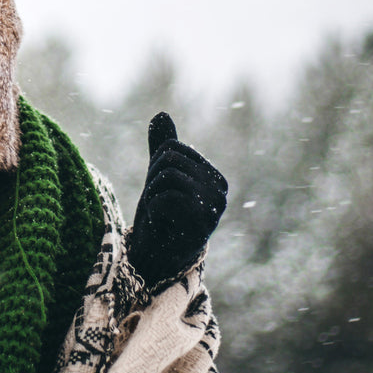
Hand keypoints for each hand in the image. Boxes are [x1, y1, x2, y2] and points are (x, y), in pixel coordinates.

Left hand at [127, 113, 227, 290]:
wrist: (156, 259)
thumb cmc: (161, 217)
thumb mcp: (159, 176)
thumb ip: (162, 147)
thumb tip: (161, 113)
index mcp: (215, 177)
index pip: (172, 148)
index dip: (155, 168)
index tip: (162, 192)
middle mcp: (220, 190)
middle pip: (169, 159)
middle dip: (153, 180)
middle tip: (158, 204)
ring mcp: (214, 207)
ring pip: (166, 176)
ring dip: (152, 195)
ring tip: (160, 214)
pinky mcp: (201, 223)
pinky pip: (165, 197)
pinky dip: (154, 209)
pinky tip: (162, 224)